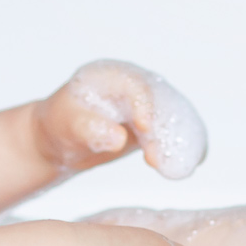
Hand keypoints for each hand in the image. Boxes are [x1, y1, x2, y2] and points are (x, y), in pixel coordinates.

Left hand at [33, 60, 208, 180]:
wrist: (61, 138)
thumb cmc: (62, 124)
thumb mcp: (68, 125)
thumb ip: (91, 129)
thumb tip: (118, 137)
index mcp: (110, 76)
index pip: (136, 86)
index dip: (145, 105)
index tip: (145, 129)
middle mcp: (133, 86)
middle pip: (161, 101)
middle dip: (164, 129)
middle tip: (157, 159)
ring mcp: (146, 105)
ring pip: (172, 118)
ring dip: (176, 141)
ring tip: (172, 169)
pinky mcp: (152, 125)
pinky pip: (172, 133)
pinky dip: (180, 148)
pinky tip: (183, 166)